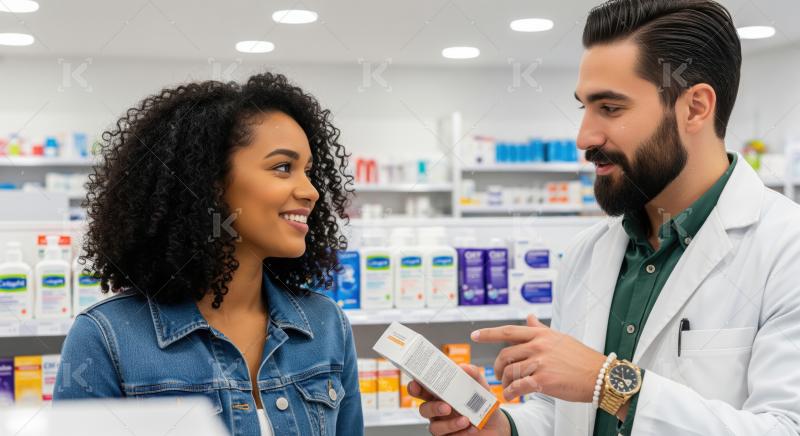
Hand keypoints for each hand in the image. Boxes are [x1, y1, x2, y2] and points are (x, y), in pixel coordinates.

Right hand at [408, 363, 510, 435]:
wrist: (495, 424)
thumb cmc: (482, 402)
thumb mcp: (480, 385)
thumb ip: (472, 373)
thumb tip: (463, 367)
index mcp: (439, 393)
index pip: (422, 389)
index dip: (415, 386)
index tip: (417, 384)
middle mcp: (437, 409)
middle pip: (423, 409)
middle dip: (432, 408)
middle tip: (446, 406)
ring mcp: (442, 424)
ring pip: (434, 426)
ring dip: (449, 424)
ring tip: (465, 419)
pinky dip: (461, 431)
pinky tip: (472, 427)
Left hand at [471, 315, 606, 402]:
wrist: (601, 376)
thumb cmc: (582, 358)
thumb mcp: (560, 338)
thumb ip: (540, 329)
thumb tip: (529, 317)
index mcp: (540, 335)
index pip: (509, 331)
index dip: (489, 333)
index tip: (475, 335)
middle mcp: (538, 346)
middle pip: (505, 355)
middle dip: (497, 367)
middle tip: (499, 375)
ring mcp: (540, 362)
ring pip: (510, 371)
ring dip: (505, 382)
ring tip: (508, 387)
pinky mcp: (544, 380)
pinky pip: (518, 386)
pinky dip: (511, 392)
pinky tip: (512, 395)